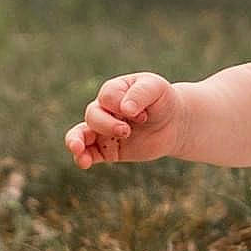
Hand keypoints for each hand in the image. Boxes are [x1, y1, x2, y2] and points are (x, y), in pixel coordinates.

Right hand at [65, 71, 186, 169]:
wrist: (174, 123)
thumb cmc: (162, 101)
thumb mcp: (156, 88)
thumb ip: (140, 94)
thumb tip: (125, 110)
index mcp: (113, 91)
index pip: (107, 96)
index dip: (121, 105)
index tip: (144, 113)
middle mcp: (104, 110)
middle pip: (93, 115)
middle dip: (108, 125)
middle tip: (127, 131)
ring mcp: (104, 131)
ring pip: (80, 134)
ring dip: (76, 140)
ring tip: (77, 148)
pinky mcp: (108, 150)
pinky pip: (89, 154)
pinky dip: (82, 157)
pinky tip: (83, 162)